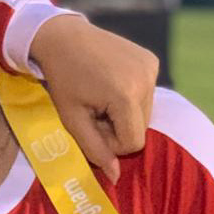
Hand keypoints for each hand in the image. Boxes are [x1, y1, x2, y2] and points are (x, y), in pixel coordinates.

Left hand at [30, 16, 158, 183]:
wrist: (62, 36)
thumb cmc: (62, 79)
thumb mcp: (72, 119)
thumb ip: (95, 150)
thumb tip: (116, 177)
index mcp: (126, 95)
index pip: (133, 142)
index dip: (111, 142)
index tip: (91, 124)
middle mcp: (146, 80)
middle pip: (141, 128)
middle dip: (118, 127)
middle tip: (93, 110)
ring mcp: (151, 67)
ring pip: (145, 113)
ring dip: (124, 113)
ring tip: (100, 96)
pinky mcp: (151, 60)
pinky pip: (146, 94)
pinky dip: (130, 96)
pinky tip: (111, 82)